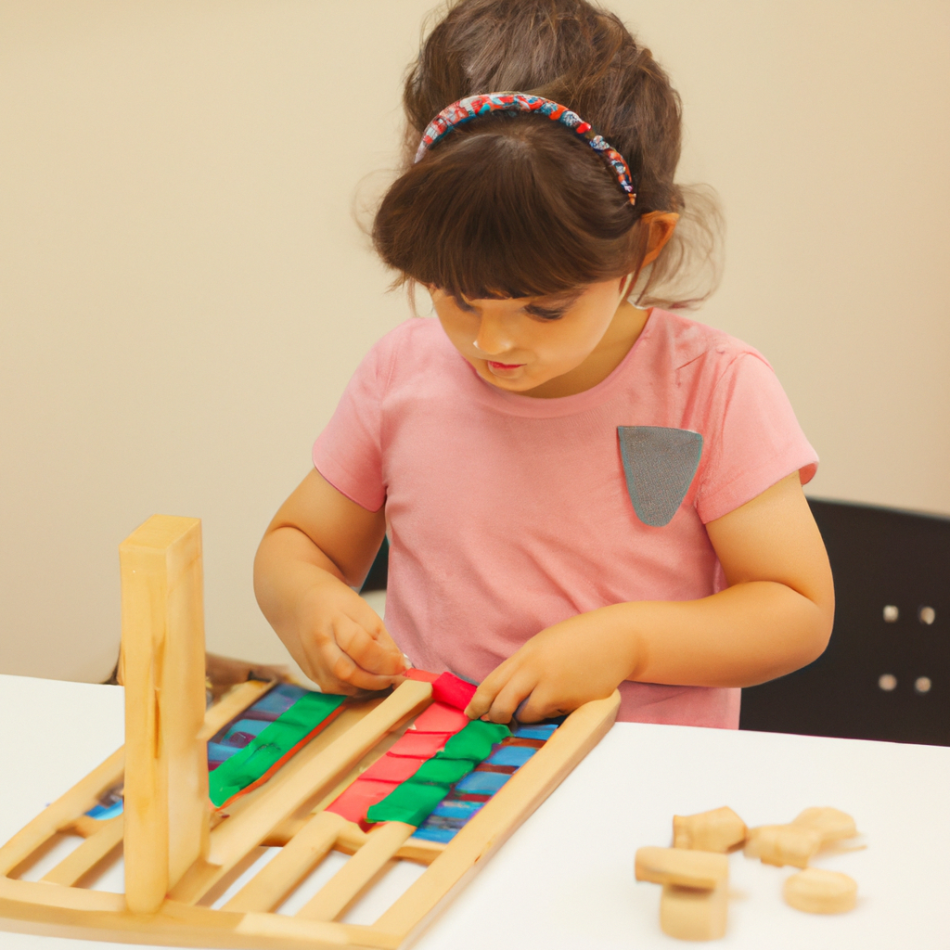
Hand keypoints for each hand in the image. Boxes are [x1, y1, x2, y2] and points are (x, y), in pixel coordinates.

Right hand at [291, 573, 406, 695]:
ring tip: (384, 679)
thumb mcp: (361, 609)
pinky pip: (336, 690)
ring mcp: (311, 663)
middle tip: (396, 677)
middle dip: (377, 680)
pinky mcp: (309, 675)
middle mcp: (318, 646)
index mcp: (332, 621)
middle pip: (348, 673)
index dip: (385, 661)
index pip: (361, 647)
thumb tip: (401, 664)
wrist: (297, 600)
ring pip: (342, 686)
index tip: (403, 665)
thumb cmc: (334, 601)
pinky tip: (367, 681)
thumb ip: (381, 637)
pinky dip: (355, 689)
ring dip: (368, 687)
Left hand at [464, 608, 636, 722]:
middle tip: (494, 723)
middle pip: (502, 703)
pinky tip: (558, 704)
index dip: (478, 702)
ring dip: (524, 717)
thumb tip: (503, 691)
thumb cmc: (579, 639)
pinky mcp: (572, 700)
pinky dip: (549, 715)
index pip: (492, 682)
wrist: (616, 638)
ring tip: (532, 710)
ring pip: (526, 714)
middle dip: (495, 717)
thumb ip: (525, 665)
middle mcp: (535, 669)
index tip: (470, 715)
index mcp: (526, 653)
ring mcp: (554, 686)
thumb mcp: (544, 644)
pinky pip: (552, 715)